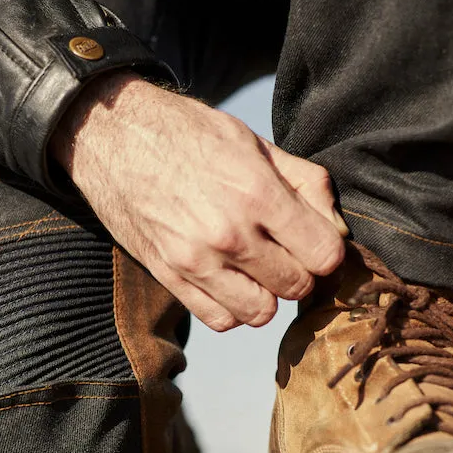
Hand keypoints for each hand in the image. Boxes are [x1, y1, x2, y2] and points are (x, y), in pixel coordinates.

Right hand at [52, 72, 346, 330]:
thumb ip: (305, 184)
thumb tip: (338, 227)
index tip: (315, 240)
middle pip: (296, 287)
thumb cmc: (188, 133)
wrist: (113, 135)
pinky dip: (231, 307)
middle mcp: (228, 234)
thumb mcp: (255, 143)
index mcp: (257, 194)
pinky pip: (219, 319)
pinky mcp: (168, 276)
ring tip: (256, 267)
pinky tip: (228, 279)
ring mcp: (195, 261)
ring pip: (260, 313)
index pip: (323, 256)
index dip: (327, 251)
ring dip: (266, 294)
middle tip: (286, 251)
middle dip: (299, 271)